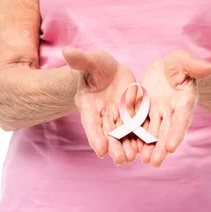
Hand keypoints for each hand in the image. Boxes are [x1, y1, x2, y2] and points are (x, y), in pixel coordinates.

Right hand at [62, 49, 138, 164]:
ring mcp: (116, 115)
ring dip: (126, 146)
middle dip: (114, 146)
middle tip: (121, 160)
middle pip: (107, 133)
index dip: (95, 136)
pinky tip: (144, 148)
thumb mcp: (90, 61)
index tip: (100, 150)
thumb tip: (66, 51)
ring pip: (121, 134)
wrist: (107, 70)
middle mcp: (102, 114)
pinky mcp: (130, 113)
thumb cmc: (95, 65)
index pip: (91, 122)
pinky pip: (134, 127)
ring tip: (133, 158)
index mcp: (89, 104)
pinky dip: (138, 137)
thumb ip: (81, 60)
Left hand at [138, 50, 210, 166]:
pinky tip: (132, 148)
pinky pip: (140, 125)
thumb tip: (208, 68)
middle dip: (161, 147)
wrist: (167, 68)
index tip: (172, 148)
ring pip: (153, 132)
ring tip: (144, 160)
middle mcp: (172, 111)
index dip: (177, 133)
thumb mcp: (185, 61)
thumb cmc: (179, 64)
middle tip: (154, 162)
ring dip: (149, 146)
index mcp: (184, 100)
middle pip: (167, 131)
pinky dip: (137, 136)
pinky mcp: (145, 111)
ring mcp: (158, 112)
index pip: (181, 119)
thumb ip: (195, 66)